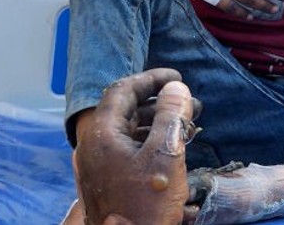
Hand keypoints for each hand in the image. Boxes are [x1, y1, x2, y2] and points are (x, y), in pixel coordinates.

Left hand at [74, 69, 196, 224]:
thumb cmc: (144, 205)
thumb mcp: (164, 155)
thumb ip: (171, 116)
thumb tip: (175, 89)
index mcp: (102, 134)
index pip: (123, 90)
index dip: (151, 79)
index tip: (177, 78)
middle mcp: (94, 146)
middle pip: (126, 111)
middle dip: (160, 103)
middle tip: (189, 103)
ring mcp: (99, 165)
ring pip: (130, 132)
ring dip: (159, 124)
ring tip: (189, 125)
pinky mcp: (107, 181)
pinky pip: (129, 150)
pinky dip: (151, 143)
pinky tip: (174, 148)